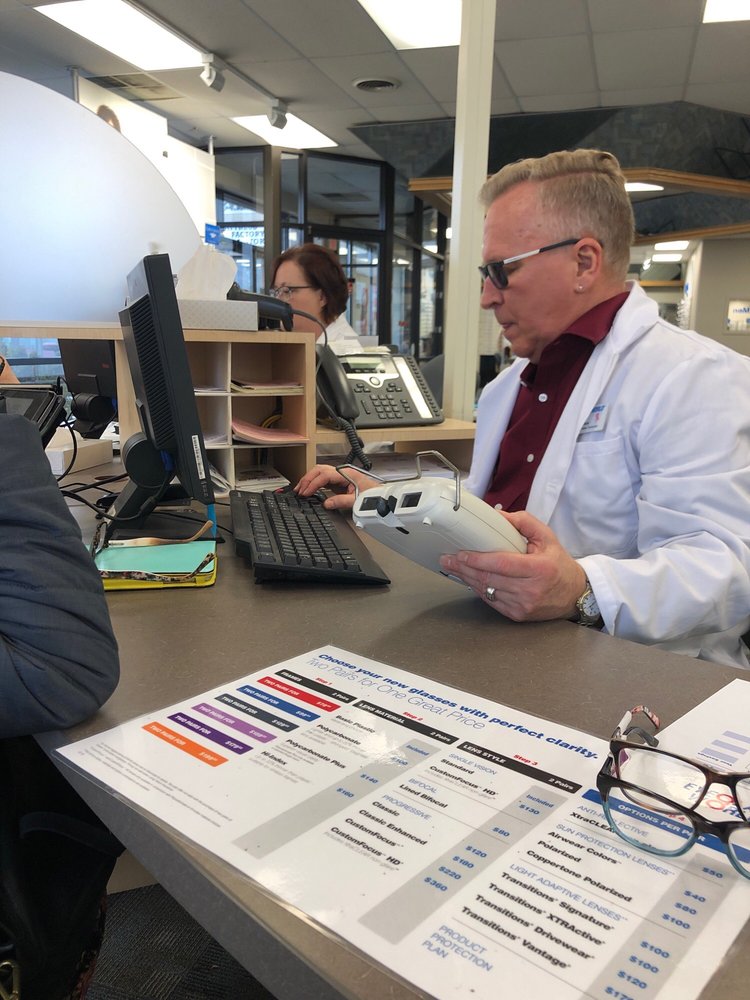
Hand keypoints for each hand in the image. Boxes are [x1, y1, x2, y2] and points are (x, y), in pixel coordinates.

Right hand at [294, 464, 378, 511]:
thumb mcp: (357, 501)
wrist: (379, 495)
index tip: (306, 493)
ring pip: (319, 472)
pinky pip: (323, 478)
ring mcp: (339, 475)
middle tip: (299, 491)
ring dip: (308, 479)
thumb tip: (327, 504)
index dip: (313, 484)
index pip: (325, 475)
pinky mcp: (338, 480)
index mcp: (346, 474)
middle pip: (319, 470)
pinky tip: (308, 489)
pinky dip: (313, 482)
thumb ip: (341, 502)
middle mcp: (342, 472)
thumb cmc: (371, 495)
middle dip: (307, 479)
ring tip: (300, 489)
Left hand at [439, 509, 587, 621]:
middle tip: (448, 559)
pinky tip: (470, 579)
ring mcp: (523, 605)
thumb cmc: (559, 563)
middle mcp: (530, 590)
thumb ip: (523, 522)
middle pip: (490, 578)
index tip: (461, 554)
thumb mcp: (547, 537)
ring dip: (468, 579)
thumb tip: (497, 515)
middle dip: (465, 568)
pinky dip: (479, 589)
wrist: (574, 594)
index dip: (478, 560)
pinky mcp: (517, 615)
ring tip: (454, 567)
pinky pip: (492, 601)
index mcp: (539, 569)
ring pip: (487, 591)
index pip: (502, 564)